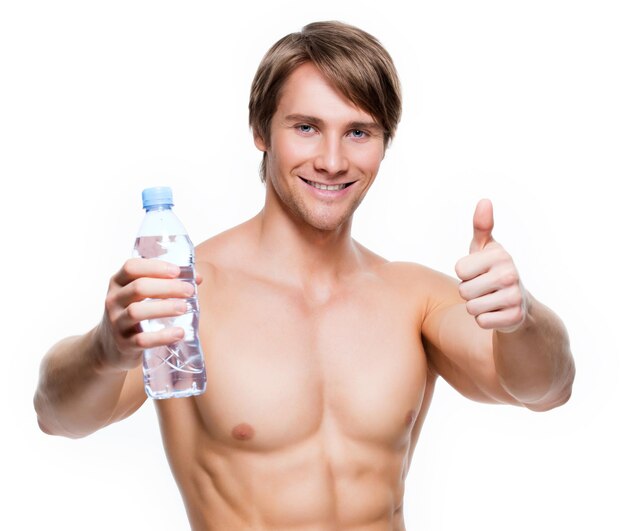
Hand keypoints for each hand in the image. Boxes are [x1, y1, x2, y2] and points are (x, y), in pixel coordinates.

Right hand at [96, 258, 202, 371]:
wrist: (110, 346)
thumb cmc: (133, 312)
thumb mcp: (140, 295)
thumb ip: (165, 283)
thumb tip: (197, 278)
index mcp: (118, 282)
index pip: (131, 267)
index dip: (155, 267)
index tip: (177, 271)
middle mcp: (113, 300)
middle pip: (138, 287)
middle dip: (167, 287)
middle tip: (189, 290)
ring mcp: (116, 323)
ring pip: (137, 312)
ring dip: (164, 308)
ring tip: (184, 308)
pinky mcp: (124, 344)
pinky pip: (142, 340)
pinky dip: (162, 336)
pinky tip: (179, 333)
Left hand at [454, 199, 527, 332]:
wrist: (519, 305)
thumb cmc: (492, 272)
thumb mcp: (485, 249)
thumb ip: (481, 227)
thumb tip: (484, 201)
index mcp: (500, 255)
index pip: (460, 270)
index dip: (465, 274)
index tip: (479, 272)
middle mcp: (510, 274)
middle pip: (463, 291)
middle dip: (469, 293)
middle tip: (484, 289)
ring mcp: (515, 297)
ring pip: (471, 307)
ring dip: (476, 307)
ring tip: (490, 300)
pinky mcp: (515, 317)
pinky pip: (481, 321)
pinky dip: (484, 320)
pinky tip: (497, 313)